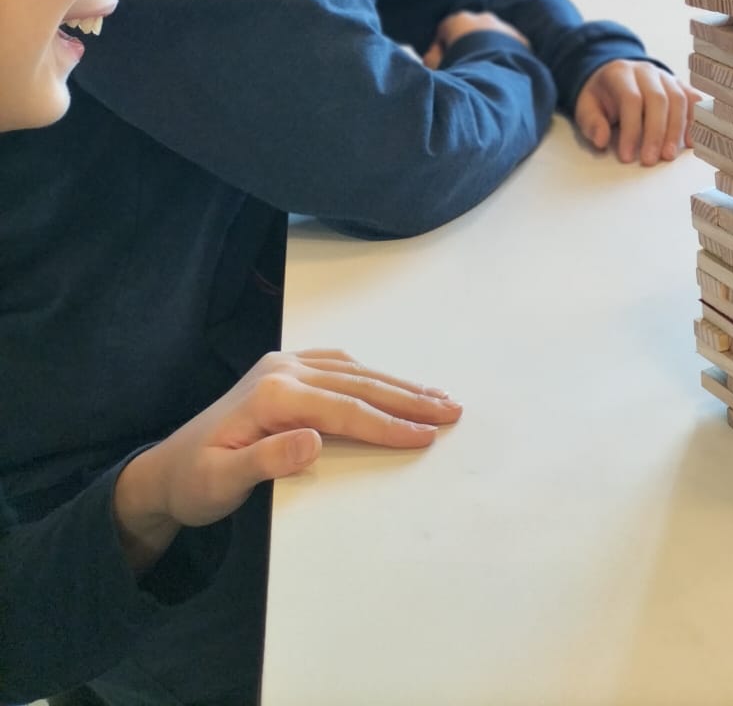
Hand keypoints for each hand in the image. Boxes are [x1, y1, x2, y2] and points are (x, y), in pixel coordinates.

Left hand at [111, 348, 461, 573]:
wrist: (164, 472)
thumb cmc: (195, 484)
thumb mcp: (223, 483)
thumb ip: (268, 462)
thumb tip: (315, 441)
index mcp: (272, 394)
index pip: (344, 409)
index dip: (387, 424)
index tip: (426, 436)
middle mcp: (282, 369)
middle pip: (358, 383)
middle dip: (408, 397)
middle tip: (452, 409)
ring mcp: (284, 365)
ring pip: (354, 370)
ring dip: (397, 382)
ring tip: (437, 395)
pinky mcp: (284, 370)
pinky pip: (339, 365)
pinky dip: (372, 374)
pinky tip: (390, 381)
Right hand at [423, 9, 528, 67]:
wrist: (496, 73)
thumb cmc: (460, 69)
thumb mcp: (436, 66)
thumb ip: (431, 59)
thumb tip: (432, 57)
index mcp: (459, 20)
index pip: (445, 31)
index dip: (441, 50)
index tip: (442, 66)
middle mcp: (482, 18)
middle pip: (470, 33)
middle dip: (466, 48)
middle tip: (464, 70)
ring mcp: (503, 27)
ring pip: (492, 39)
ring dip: (487, 51)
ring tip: (484, 74)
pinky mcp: (520, 40)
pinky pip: (510, 48)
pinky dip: (505, 58)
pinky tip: (501, 75)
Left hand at [574, 58, 699, 166]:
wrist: (614, 75)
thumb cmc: (601, 96)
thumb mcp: (586, 107)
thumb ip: (591, 123)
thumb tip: (601, 141)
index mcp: (621, 73)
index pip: (631, 99)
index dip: (631, 129)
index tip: (626, 156)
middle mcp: (646, 71)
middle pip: (658, 99)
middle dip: (656, 133)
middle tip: (650, 160)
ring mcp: (665, 76)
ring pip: (678, 99)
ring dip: (676, 130)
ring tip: (668, 156)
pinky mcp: (679, 85)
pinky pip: (693, 99)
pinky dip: (695, 120)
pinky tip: (690, 142)